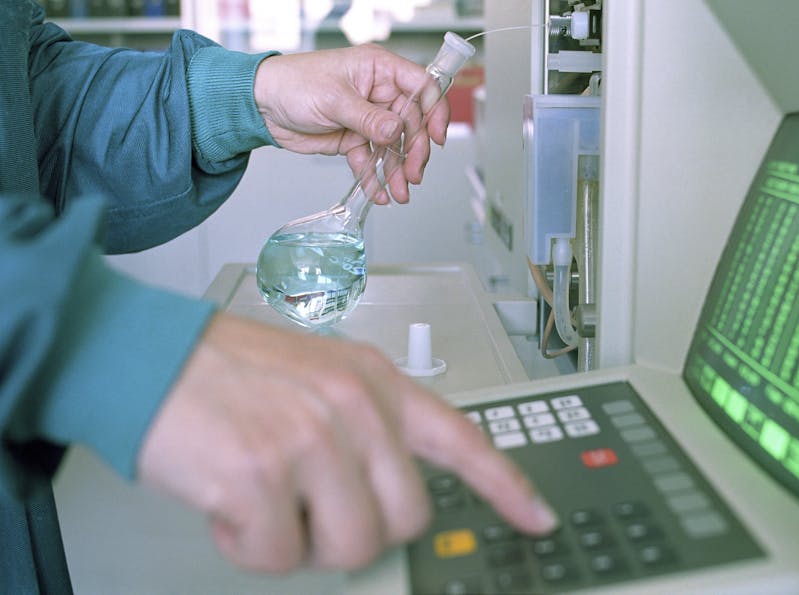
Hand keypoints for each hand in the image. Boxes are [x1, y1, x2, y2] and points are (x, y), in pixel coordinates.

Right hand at [137, 313, 557, 572]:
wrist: (147, 357)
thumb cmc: (225, 372)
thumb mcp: (316, 378)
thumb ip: (363, 428)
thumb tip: (387, 495)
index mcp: (374, 382)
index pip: (461, 439)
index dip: (505, 486)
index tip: (536, 517)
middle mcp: (354, 407)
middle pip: (405, 519)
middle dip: (357, 530)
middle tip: (308, 506)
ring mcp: (312, 439)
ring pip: (349, 547)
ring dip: (300, 540)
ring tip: (263, 496)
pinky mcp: (263, 474)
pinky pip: (278, 557)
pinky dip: (248, 545)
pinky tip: (228, 501)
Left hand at [253, 45, 449, 203]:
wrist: (261, 105)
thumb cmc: (292, 83)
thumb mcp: (333, 99)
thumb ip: (369, 118)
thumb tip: (397, 131)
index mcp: (378, 70)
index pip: (422, 86)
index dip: (434, 111)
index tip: (436, 137)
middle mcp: (378, 93)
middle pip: (412, 124)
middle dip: (415, 151)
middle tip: (413, 174)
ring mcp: (368, 118)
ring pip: (394, 147)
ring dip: (398, 171)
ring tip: (399, 192)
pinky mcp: (355, 139)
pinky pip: (371, 160)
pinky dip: (375, 178)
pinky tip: (379, 193)